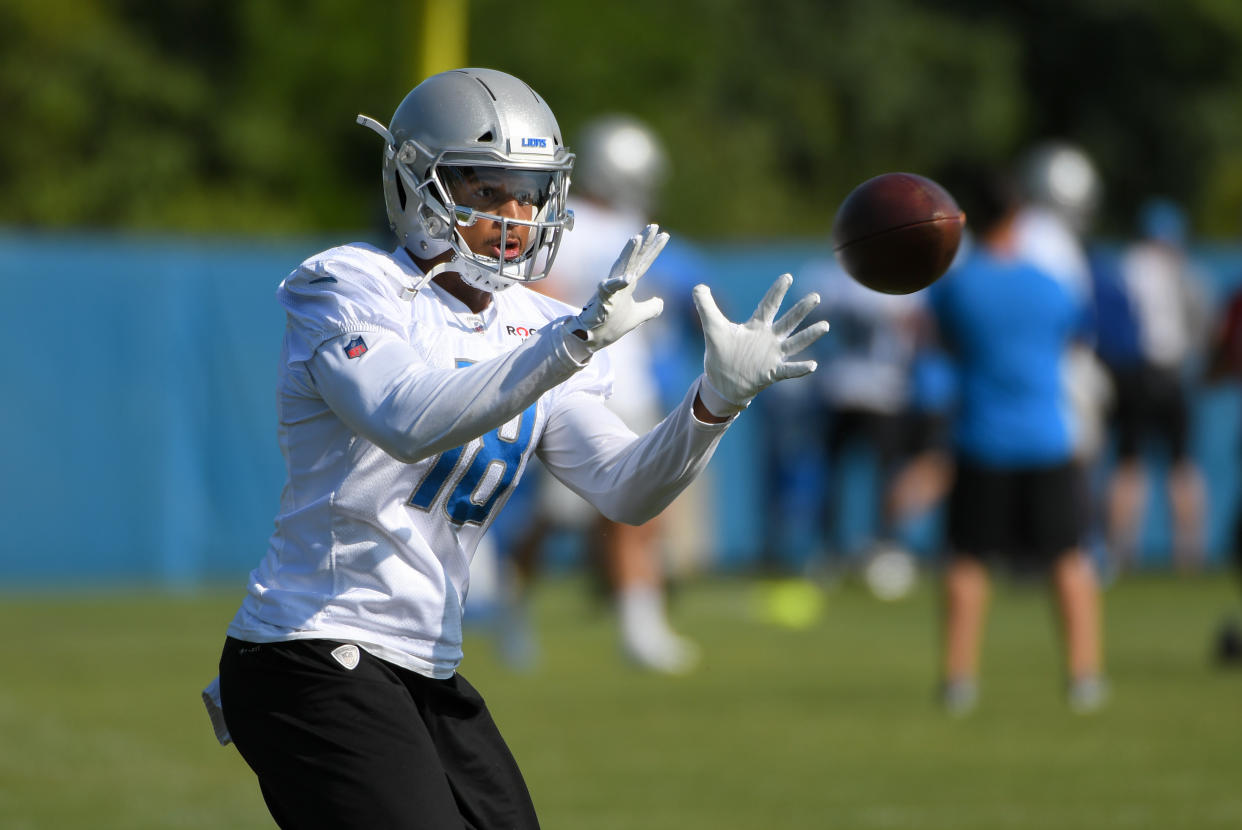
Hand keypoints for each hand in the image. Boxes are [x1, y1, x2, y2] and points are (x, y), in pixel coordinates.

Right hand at [569, 224, 667, 351]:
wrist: (592, 338)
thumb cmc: (611, 324)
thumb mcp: (638, 316)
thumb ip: (651, 308)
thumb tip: (661, 301)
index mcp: (628, 283)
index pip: (644, 262)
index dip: (654, 249)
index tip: (665, 235)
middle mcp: (620, 282)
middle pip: (634, 258)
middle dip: (644, 241)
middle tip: (654, 226)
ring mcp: (610, 289)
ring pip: (621, 267)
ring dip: (629, 253)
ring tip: (637, 238)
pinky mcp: (602, 300)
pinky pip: (609, 289)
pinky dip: (618, 283)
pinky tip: (628, 278)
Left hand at [692, 273, 829, 416]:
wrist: (722, 382)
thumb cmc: (721, 354)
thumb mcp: (712, 327)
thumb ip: (706, 306)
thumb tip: (698, 286)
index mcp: (756, 326)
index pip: (768, 305)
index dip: (777, 292)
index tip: (787, 276)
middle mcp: (769, 339)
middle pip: (788, 321)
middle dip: (801, 309)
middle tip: (816, 296)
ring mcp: (772, 356)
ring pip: (794, 343)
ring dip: (809, 335)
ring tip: (825, 325)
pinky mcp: (772, 373)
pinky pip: (789, 370)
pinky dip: (800, 369)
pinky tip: (813, 365)